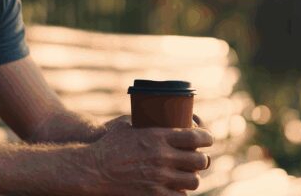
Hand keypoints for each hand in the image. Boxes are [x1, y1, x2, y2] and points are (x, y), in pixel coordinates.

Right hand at [83, 119, 212, 195]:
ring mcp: (159, 177)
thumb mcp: (126, 125)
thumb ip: (142, 121)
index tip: (207, 139)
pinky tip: (178, 190)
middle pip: (199, 160)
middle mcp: (163, 156)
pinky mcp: (153, 194)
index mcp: (159, 136)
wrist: (93, 169)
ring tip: (189, 176)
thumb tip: (151, 113)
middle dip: (202, 160)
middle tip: (198, 159)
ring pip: (193, 180)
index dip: (207, 138)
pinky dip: (181, 193)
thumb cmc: (107, 145)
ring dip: (193, 178)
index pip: (196, 136)